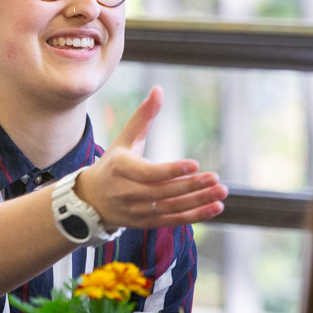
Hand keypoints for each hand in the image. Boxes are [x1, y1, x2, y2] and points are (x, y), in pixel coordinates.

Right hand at [76, 86, 227, 229]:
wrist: (91, 200)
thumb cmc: (113, 164)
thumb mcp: (124, 139)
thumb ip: (143, 116)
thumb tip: (158, 90)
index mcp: (122, 169)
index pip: (150, 173)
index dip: (172, 170)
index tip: (195, 164)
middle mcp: (128, 192)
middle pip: (164, 192)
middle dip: (191, 186)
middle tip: (216, 178)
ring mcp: (137, 211)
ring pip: (172, 208)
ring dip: (199, 202)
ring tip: (221, 193)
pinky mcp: (146, 223)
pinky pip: (173, 220)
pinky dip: (195, 216)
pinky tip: (215, 207)